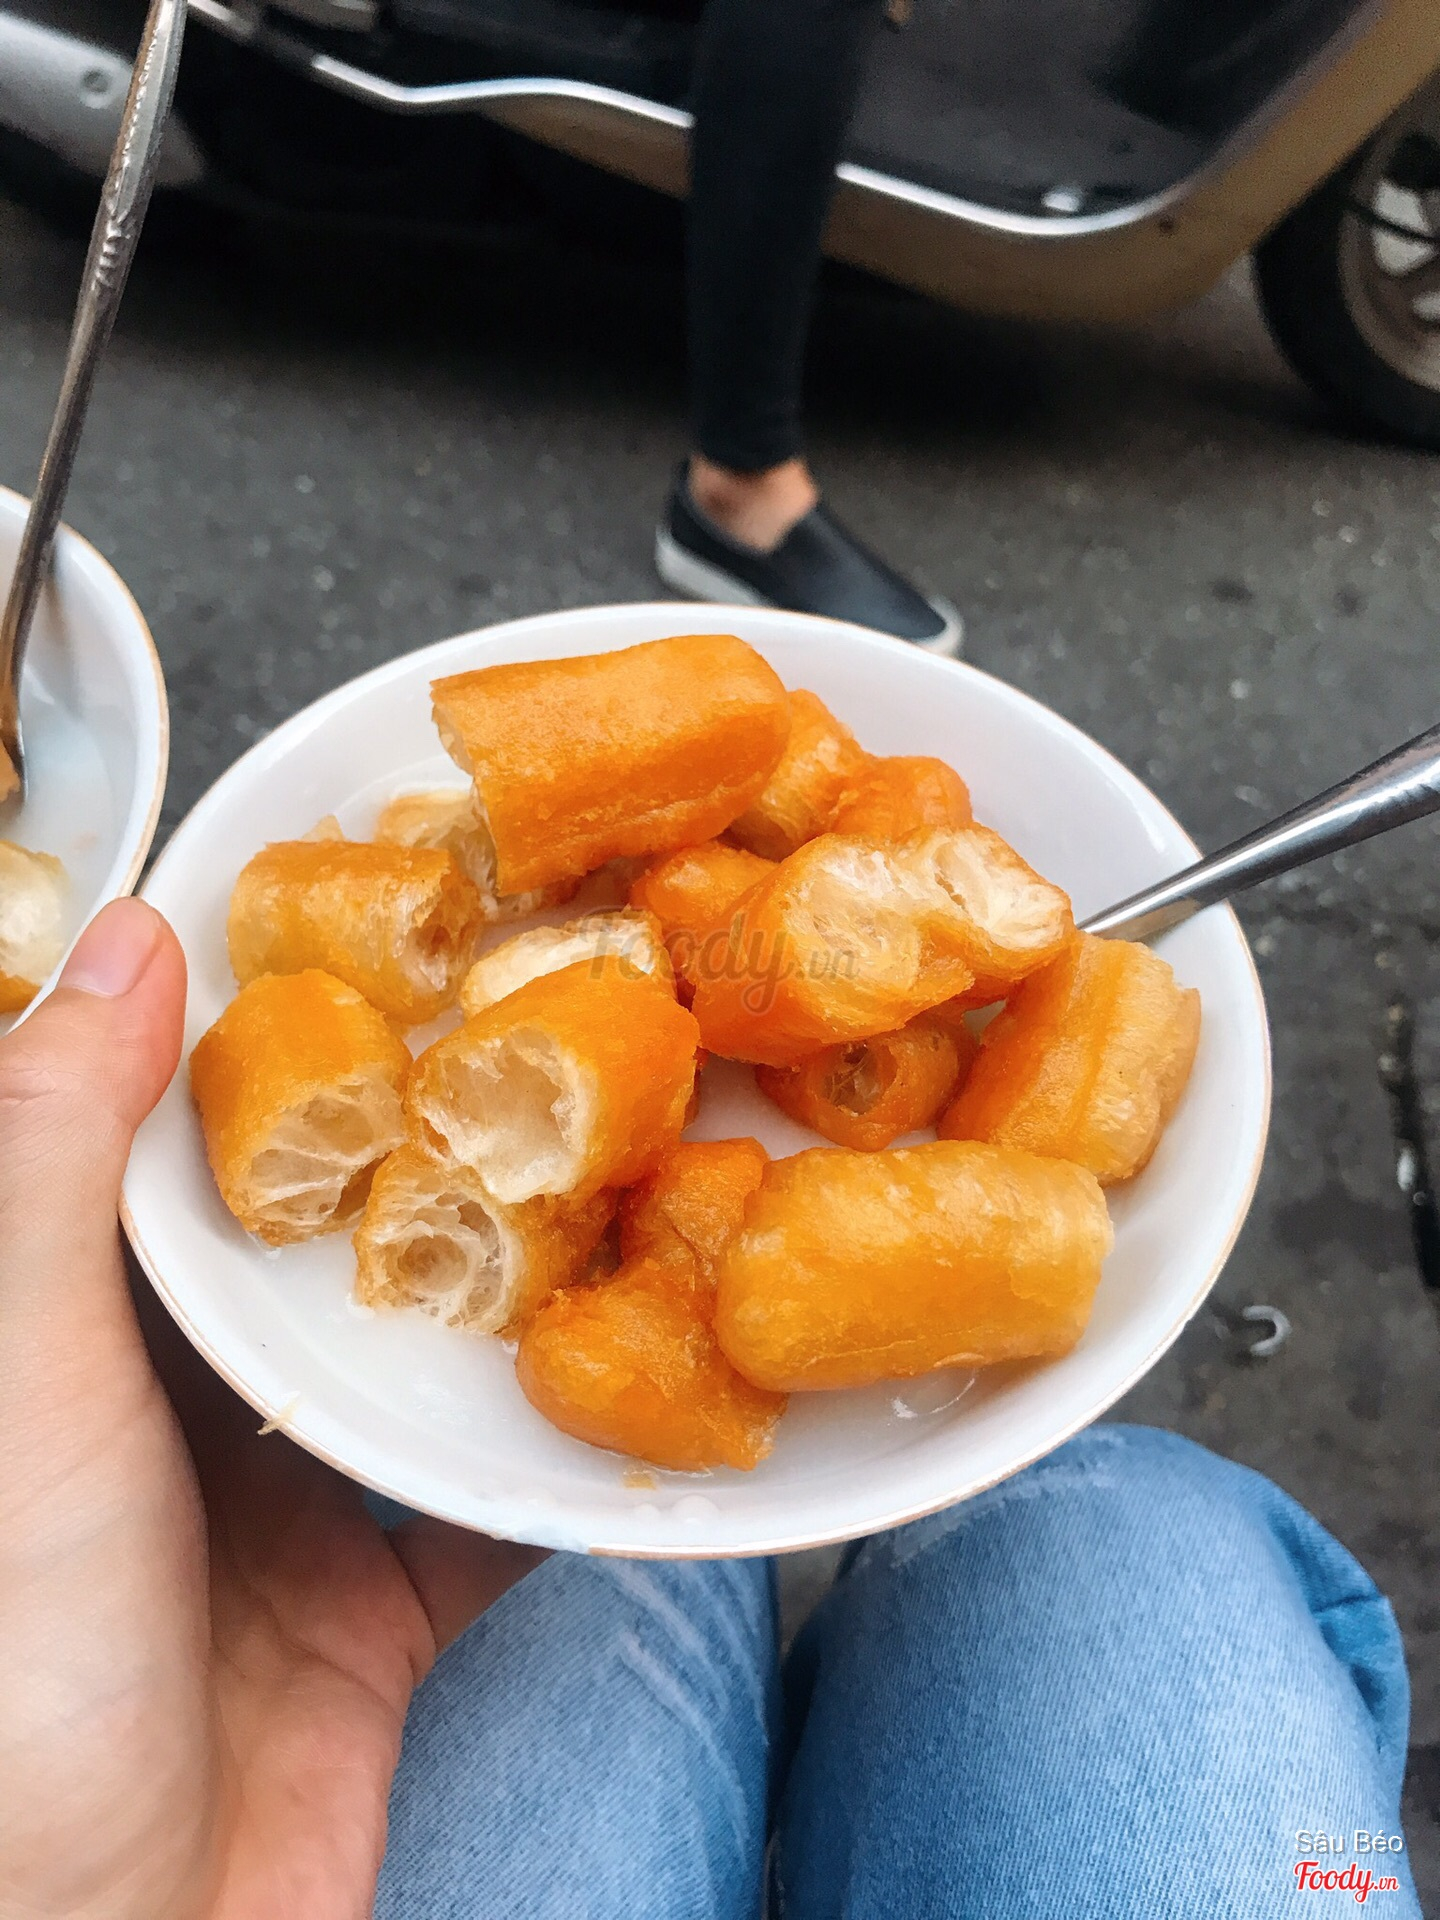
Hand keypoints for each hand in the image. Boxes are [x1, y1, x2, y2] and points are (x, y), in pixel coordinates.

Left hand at [0, 901, 543, 1919]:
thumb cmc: (8, 1674)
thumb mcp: (17, 1382)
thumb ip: (52, 1163)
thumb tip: (126, 939)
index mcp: (69, 1327)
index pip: (177, 1143)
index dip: (267, 1026)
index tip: (382, 920)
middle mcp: (169, 1404)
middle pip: (320, 1235)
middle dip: (425, 1138)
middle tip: (549, 1015)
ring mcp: (281, 1506)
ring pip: (424, 1350)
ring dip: (517, 1275)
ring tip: (627, 1146)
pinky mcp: (379, 1605)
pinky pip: (499, 1494)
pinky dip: (573, 1435)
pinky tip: (654, 1350)